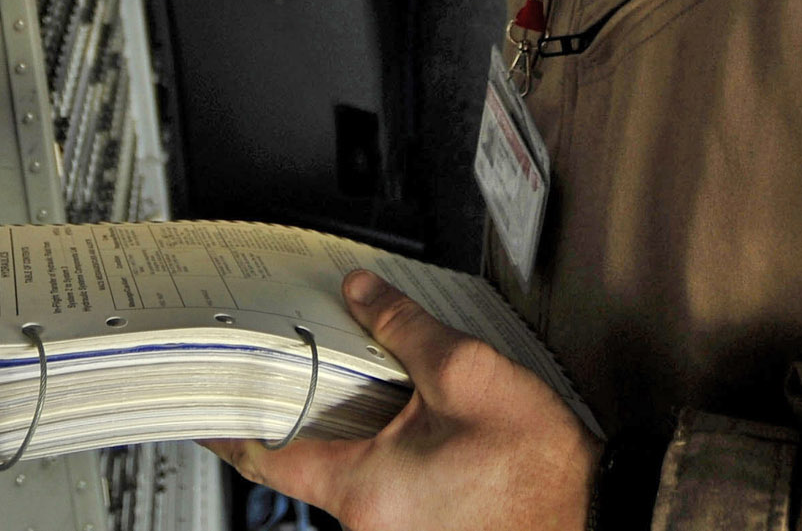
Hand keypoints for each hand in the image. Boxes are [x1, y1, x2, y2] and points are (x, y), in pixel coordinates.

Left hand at [203, 272, 597, 530]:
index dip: (232, 430)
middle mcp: (372, 527)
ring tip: (379, 389)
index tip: (205, 414)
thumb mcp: (464, 373)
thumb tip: (362, 294)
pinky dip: (384, 455)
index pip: (270, 459)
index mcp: (367, 489)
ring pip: (350, 477)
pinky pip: (384, 493)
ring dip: (355, 434)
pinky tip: (413, 423)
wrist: (596, 511)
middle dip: (309, 413)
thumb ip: (401, 329)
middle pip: (311, 464)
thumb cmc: (540, 467)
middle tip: (307, 366)